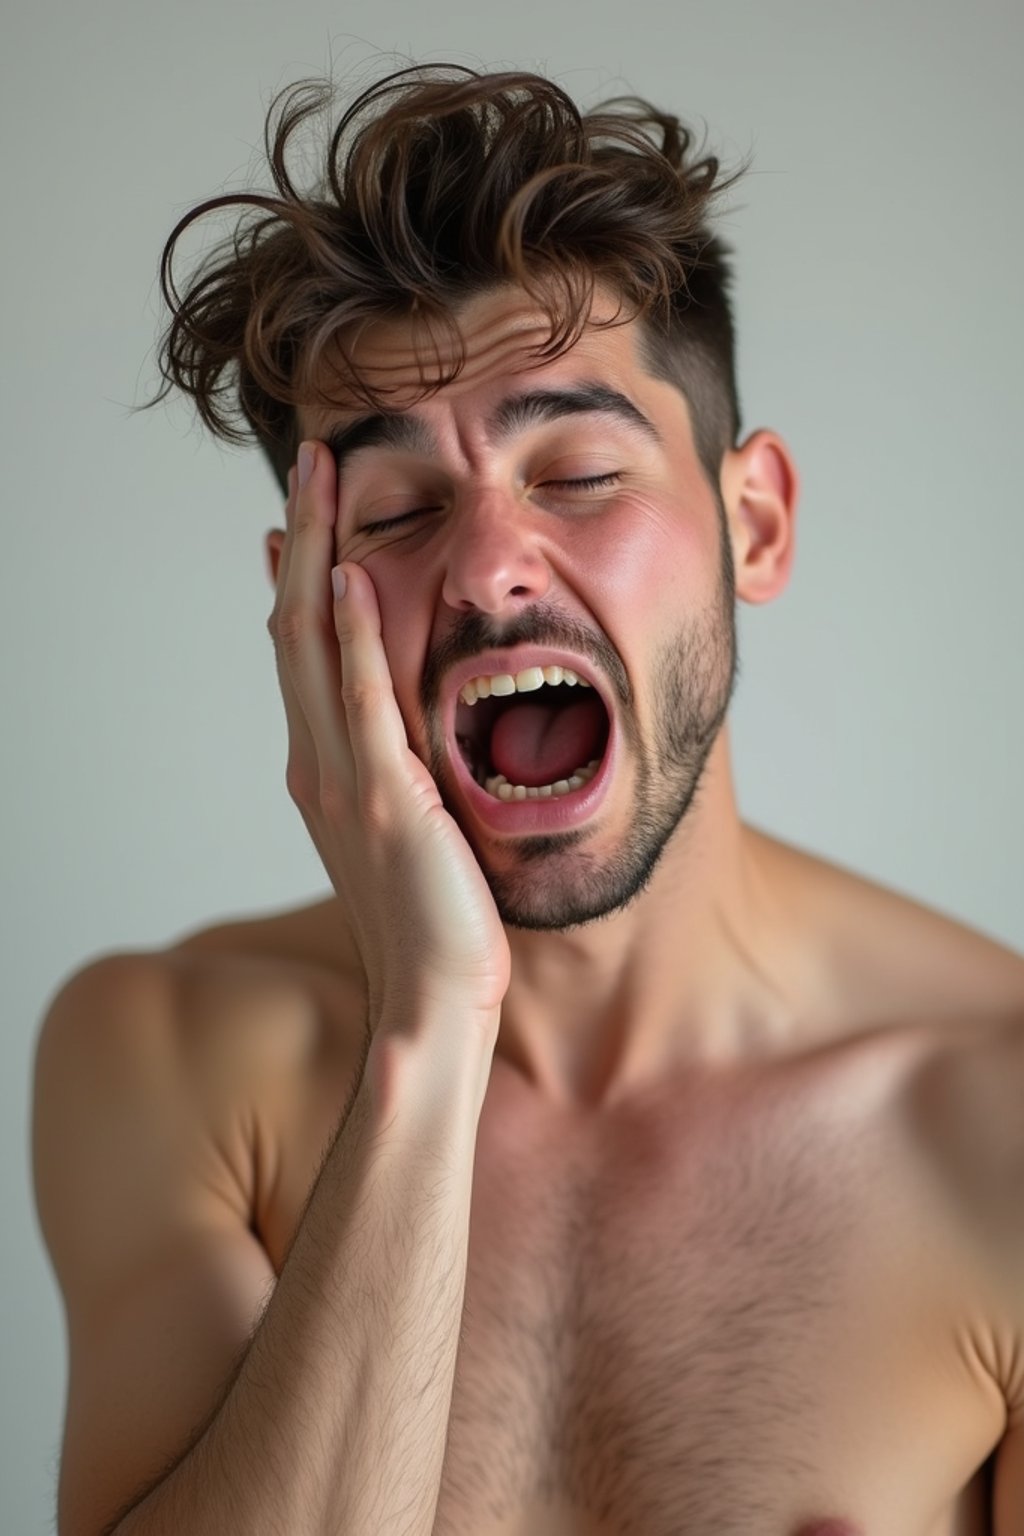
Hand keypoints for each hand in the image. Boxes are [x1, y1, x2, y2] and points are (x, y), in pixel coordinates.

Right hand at [267, 440, 511, 1030]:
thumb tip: (412, 728)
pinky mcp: (386, 797)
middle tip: (307, 465)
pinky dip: (354, 635)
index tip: (298, 521)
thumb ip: (401, 770)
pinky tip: (354, 575)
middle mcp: (320, 762)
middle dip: (299, 538)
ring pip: (314, 644)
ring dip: (316, 555)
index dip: (297, 577)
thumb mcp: (408, 828)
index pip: (302, 651)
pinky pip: (363, 700)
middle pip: (295, 626)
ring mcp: (346, 778)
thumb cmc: (434, 919)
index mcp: (326, 767)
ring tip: (319, 482)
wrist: (436, 997)